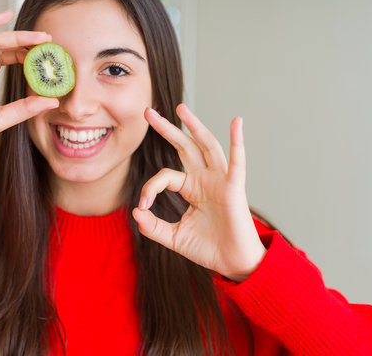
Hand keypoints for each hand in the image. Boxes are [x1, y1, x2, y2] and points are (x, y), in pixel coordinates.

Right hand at [0, 10, 58, 152]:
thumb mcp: (2, 117)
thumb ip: (26, 108)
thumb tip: (52, 101)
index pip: (5, 59)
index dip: (25, 55)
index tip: (44, 56)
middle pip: (2, 47)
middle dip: (26, 43)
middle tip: (48, 41)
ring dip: (18, 35)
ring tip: (40, 36)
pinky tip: (6, 16)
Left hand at [132, 104, 265, 281]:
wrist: (233, 264)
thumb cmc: (208, 248)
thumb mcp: (174, 237)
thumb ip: (153, 227)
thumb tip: (134, 212)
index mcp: (190, 188)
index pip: (165, 176)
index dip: (149, 188)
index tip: (142, 207)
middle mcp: (204, 180)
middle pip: (184, 147)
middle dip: (166, 129)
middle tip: (147, 112)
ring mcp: (220, 181)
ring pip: (206, 146)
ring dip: (194, 126)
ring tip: (180, 108)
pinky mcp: (234, 188)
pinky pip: (237, 162)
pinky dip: (238, 141)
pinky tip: (236, 122)